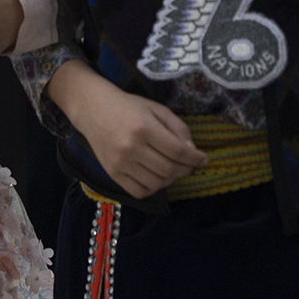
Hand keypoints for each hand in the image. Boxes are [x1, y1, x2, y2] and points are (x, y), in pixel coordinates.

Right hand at [48, 61, 207, 198]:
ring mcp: (120, 163)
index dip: (194, 158)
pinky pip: (139, 191)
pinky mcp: (112, 174)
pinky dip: (153, 188)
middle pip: (169, 169)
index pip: (177, 151)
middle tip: (190, 165)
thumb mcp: (157, 108)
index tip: (204, 159)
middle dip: (186, 169)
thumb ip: (177, 127)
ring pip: (156, 183)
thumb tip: (192, 150)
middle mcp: (131, 148)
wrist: (94, 110)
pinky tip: (157, 177)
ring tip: (174, 170)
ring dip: (171, 179)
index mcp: (144, 128)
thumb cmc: (129, 107)